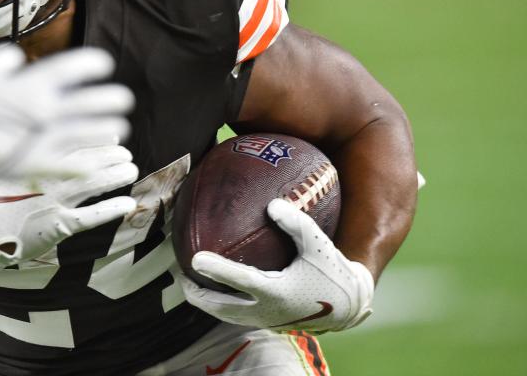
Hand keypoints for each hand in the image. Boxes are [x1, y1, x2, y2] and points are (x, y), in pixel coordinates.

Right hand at [0, 45, 133, 182]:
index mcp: (31, 83)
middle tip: (124, 99)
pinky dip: (84, 164)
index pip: (73, 67)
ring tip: (121, 128)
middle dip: (110, 99)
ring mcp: (43, 138)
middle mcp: (44, 109)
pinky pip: (68, 165)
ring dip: (105, 129)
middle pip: (89, 102)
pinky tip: (97, 164)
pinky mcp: (35, 165)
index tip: (104, 65)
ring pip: (86, 133)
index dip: (92, 64)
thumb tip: (15, 57)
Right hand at [0, 146, 137, 273]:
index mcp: (34, 158)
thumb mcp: (13, 165)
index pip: (75, 140)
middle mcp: (46, 177)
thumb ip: (41, 152)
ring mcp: (53, 202)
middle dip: (113, 155)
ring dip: (117, 176)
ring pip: (94, 183)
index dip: (99, 138)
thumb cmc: (2, 196)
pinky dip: (112, 209)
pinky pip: (91, 216)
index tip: (114, 137)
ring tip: (131, 170)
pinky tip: (128, 203)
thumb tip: (70, 139)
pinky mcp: (58, 226)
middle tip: (126, 155)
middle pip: (89, 159)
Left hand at [181, 198, 373, 332]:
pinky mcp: (267, 323)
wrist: (347, 305)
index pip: (240, 281)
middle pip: (221, 307)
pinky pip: (235, 315)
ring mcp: (265, 320)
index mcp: (279, 292)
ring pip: (225, 315)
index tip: (194, 259)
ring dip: (204, 301)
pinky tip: (212, 288)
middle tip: (179, 274)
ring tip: (187, 283)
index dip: (217, 269)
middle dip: (197, 294)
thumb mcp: (319, 244)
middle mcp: (268, 310)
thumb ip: (296, 223)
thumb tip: (271, 204)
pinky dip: (218, 304)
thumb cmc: (331, 271)